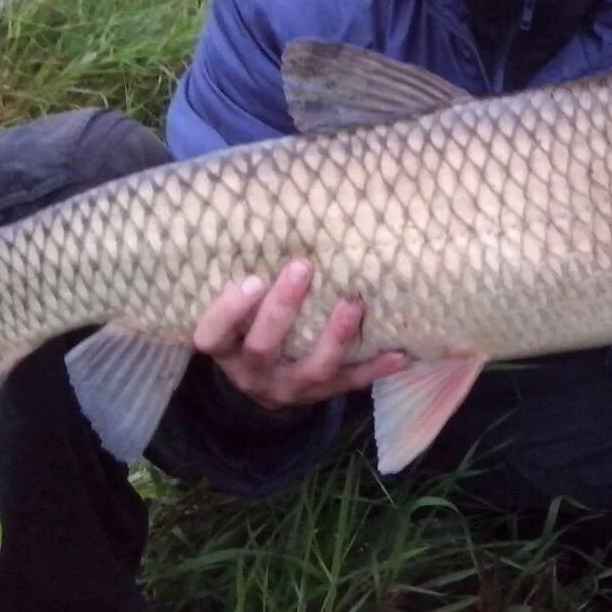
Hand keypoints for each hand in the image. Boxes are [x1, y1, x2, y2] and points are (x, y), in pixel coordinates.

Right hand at [191, 258, 406, 410]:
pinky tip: (400, 353)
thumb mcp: (236, 316)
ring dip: (335, 336)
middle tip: (302, 267)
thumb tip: (272, 215)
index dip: (227, 312)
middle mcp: (254, 374)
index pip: (212, 337)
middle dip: (282, 309)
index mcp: (228, 352)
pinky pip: (350, 384)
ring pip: (312, 370)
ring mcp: (290, 388)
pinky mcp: (322, 395)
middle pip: (262, 348)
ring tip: (354, 303)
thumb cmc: (249, 332)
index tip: (251, 279)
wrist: (265, 387)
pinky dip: (375, 368)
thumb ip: (247, 284)